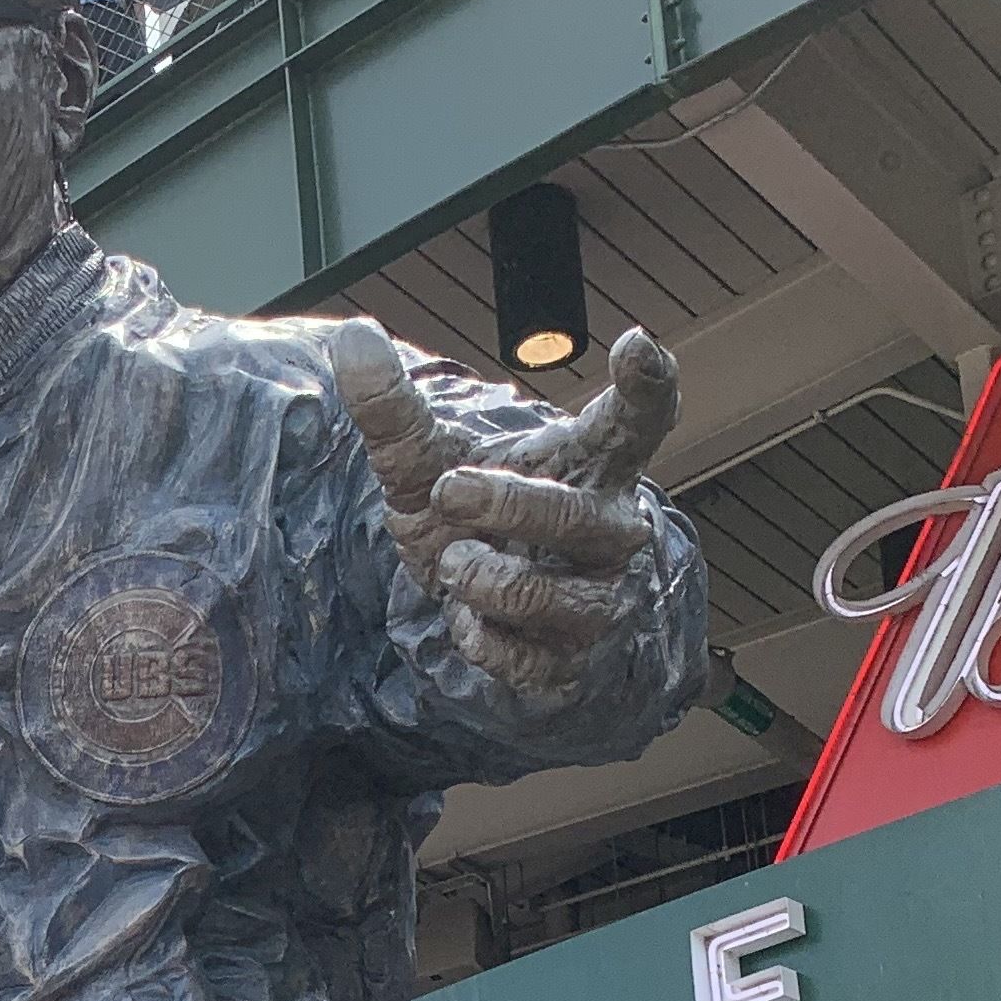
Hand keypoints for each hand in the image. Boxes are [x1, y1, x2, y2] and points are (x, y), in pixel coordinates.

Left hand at [328, 319, 680, 710]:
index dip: (647, 386)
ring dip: (493, 581)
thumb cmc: (467, 514)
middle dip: (509, 504)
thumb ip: (393, 407)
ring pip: (561, 598)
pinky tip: (467, 625)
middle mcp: (608, 530)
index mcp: (587, 465)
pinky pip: (534, 662)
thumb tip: (354, 338)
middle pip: (579, 517)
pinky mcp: (570, 662)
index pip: (638, 422)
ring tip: (453, 564)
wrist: (464, 599)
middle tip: (450, 490)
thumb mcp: (425, 460)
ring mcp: (596, 599)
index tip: (636, 343)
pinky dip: (488, 644)